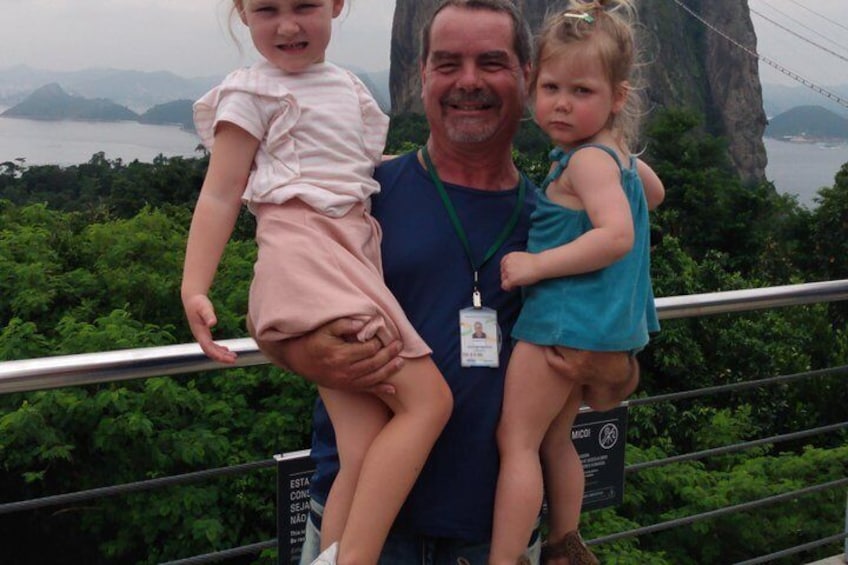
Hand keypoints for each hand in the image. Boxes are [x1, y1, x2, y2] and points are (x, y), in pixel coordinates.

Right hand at [183, 294, 236, 363]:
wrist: (191, 298)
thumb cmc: (198, 302)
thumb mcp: (204, 307)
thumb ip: (208, 315)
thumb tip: (212, 324)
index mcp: (199, 332)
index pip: (208, 348)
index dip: (218, 355)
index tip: (228, 358)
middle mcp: (199, 336)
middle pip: (210, 351)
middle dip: (221, 357)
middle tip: (234, 360)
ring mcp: (201, 335)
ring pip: (211, 349)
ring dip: (221, 354)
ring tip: (233, 357)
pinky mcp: (204, 333)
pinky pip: (211, 345)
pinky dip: (219, 349)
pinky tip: (226, 350)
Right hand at [253, 318, 403, 394]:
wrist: (297, 359)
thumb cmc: (314, 340)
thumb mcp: (326, 328)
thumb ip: (345, 324)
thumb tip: (364, 323)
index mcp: (341, 355)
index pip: (369, 349)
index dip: (379, 342)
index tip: (384, 335)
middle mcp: (345, 371)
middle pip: (374, 363)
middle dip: (389, 354)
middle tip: (400, 345)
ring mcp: (346, 381)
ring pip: (373, 377)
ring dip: (389, 370)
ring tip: (401, 362)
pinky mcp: (345, 387)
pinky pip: (366, 389)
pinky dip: (380, 389)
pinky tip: (392, 388)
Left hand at [500, 251, 538, 290]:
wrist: (540, 265)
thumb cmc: (535, 261)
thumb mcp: (521, 257)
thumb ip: (515, 261)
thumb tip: (514, 269)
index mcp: (509, 256)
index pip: (502, 265)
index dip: (507, 270)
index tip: (512, 274)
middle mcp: (507, 263)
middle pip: (502, 272)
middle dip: (507, 277)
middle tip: (515, 280)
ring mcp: (508, 271)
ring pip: (503, 279)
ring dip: (508, 282)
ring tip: (515, 284)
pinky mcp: (511, 279)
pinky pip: (504, 286)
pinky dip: (508, 288)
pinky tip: (514, 287)